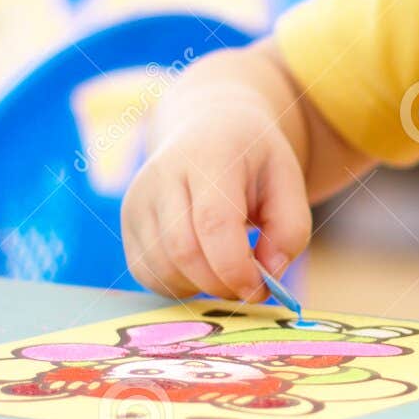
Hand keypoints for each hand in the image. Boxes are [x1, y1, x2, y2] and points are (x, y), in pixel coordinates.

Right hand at [121, 94, 311, 303]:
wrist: (211, 129)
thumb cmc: (254, 161)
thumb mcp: (289, 182)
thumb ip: (290, 230)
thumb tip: (270, 276)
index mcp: (210, 156)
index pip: (213, 221)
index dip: (235, 267)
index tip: (261, 288)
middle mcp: (163, 174)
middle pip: (183, 251)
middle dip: (221, 284)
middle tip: (251, 288)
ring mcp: (138, 198)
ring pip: (163, 269)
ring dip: (202, 287)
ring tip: (229, 270)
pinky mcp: (128, 222)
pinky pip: (147, 273)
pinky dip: (179, 285)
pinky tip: (203, 267)